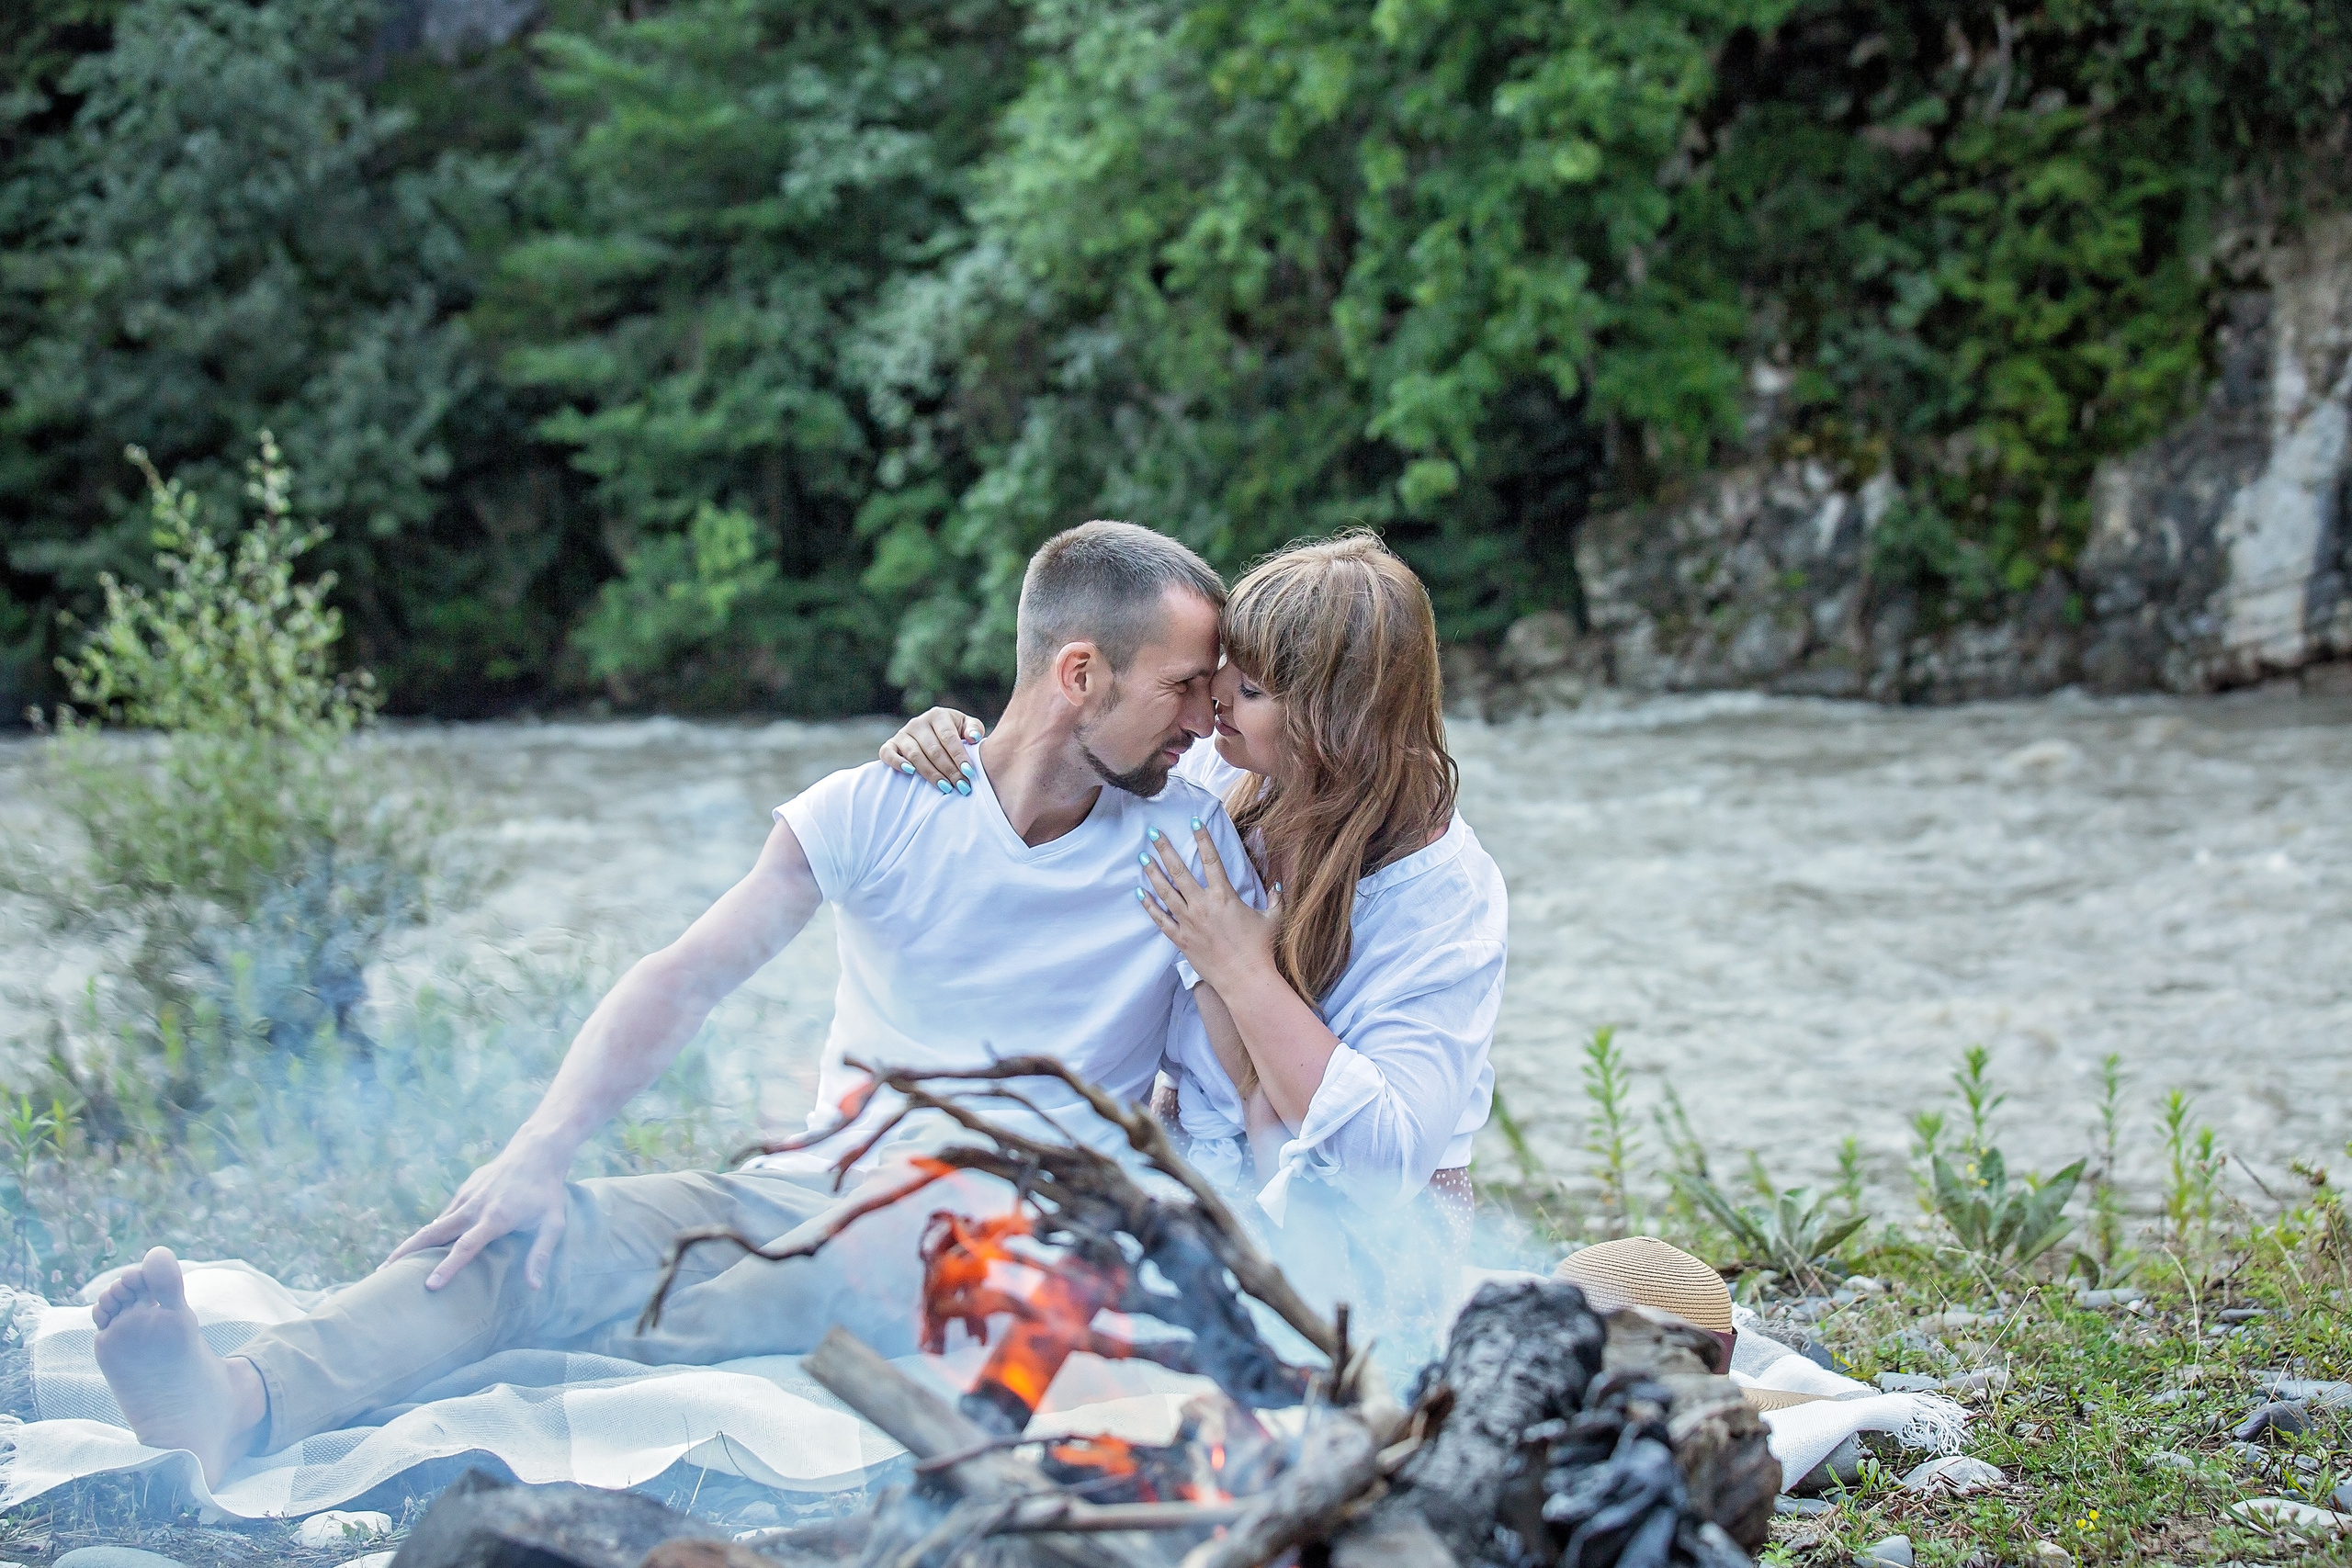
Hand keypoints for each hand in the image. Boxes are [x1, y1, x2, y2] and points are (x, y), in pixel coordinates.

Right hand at [386, 1141, 570, 1289]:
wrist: (537, 1151)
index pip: (466, 1247)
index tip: (430, 1285)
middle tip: (382, 1273)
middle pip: (434, 1232)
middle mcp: (474, 1208)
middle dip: (407, 1252)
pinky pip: (445, 1215)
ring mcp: (466, 1197)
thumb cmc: (547, 1191)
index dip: (448, 1267)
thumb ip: (541, 1254)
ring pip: (434, 1224)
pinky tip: (421, 1246)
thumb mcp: (553, 1223)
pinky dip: (431, 1231)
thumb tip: (534, 1287)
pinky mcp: (465, 1190)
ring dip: (413, 1243)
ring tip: (391, 1265)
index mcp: (495, 1218)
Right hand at [880, 707, 983, 793]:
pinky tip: (911, 773)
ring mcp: (903, 733)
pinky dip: (897, 763)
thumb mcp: (966, 726)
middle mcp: (918, 722)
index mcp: (938, 715)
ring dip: (931, 773)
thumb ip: (974, 729)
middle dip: (949, 770)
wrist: (932, 733)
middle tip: (962, 786)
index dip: (959, 756)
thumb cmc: (954, 731)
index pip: (949, 738)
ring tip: (946, 787)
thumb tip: (973, 738)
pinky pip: (888, 753)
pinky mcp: (891, 744)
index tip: (970, 773)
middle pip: (934, 750)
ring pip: (915, 755)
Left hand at [1138, 822, 1274, 992]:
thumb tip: (1278, 883)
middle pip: (1179, 871)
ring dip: (1153, 873)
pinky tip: (1140, 893)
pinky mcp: (1180, 939)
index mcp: (1224, 896)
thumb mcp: (1272, 919)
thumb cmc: (1260, 949)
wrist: (1245, 979)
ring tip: (1143, 857)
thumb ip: (1275, 898)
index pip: (1211, 859)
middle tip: (1154, 834)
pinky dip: (1149, 905)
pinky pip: (1160, 919)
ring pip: (1165, 891)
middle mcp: (1202, 905)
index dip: (1202, 838)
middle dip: (1165, 850)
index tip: (1194, 821)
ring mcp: (1189, 921)